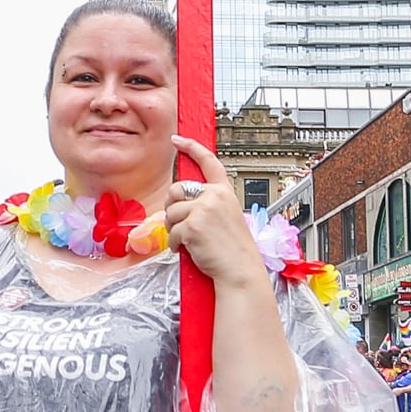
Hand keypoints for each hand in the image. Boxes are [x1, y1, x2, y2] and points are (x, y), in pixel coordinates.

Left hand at [160, 136, 265, 291]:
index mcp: (224, 192)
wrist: (240, 271)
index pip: (208, 161)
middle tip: (179, 221)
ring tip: (188, 240)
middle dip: (172, 206)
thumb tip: (183, 201)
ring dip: (174, 229)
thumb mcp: (228, 217)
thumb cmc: (234, 250)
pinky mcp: (191, 226)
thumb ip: (210, 204)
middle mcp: (214, 196)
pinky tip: (187, 249)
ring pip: (170, 212)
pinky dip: (175, 244)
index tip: (178, 140)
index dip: (191, 147)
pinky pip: (171, 232)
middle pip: (176, 189)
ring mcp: (202, 210)